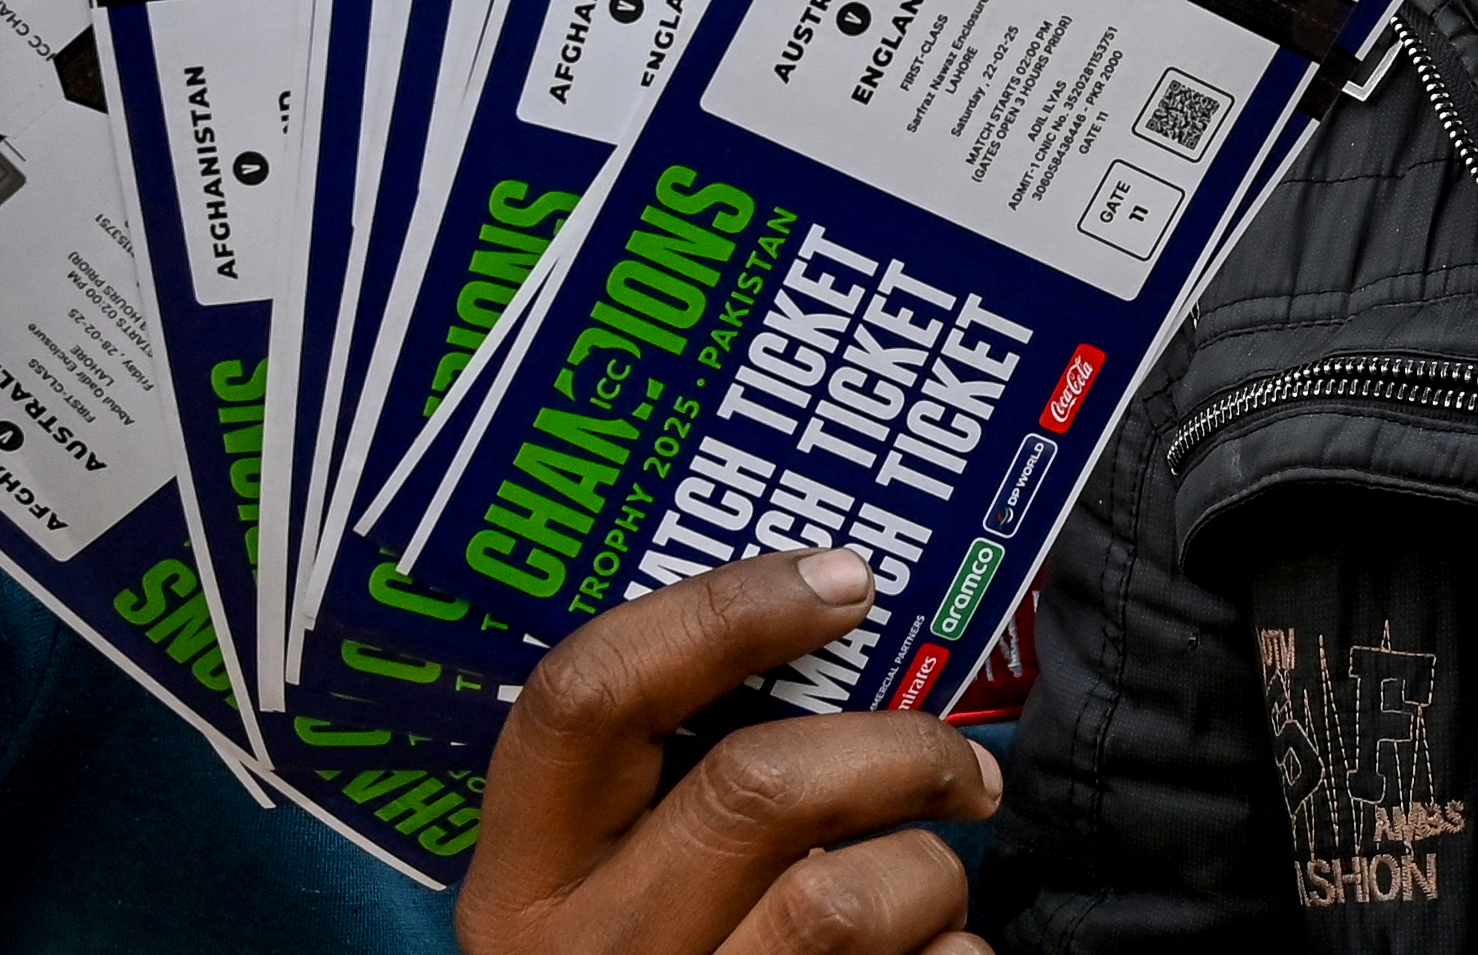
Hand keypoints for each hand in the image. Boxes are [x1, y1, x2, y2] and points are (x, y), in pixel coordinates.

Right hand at [462, 551, 1000, 954]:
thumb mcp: (598, 890)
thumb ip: (657, 788)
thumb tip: (822, 633)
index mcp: (519, 882)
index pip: (589, 693)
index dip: (724, 611)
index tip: (842, 578)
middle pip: (756, 789)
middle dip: (895, 749)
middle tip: (957, 759)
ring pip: (848, 898)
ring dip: (930, 870)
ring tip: (937, 876)